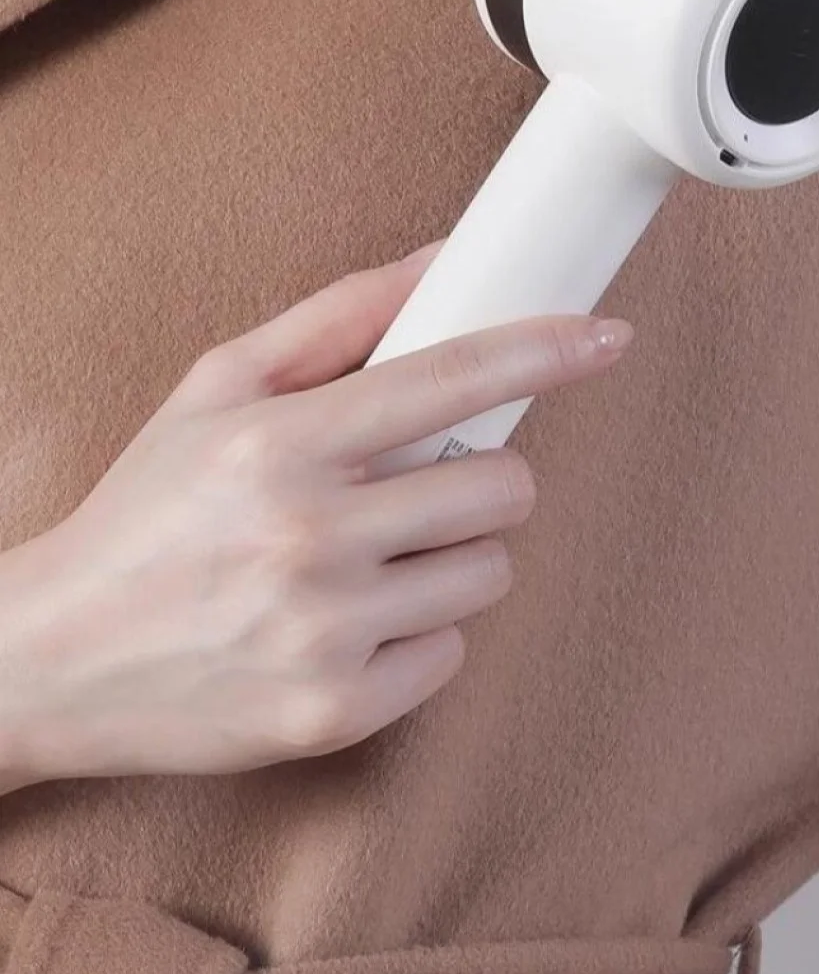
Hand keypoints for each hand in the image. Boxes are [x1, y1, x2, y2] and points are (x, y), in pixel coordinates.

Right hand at [0, 242, 632, 791]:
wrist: (57, 655)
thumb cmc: (147, 510)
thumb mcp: (216, 388)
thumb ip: (334, 319)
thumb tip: (439, 260)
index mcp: (279, 444)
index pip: (450, 377)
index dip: (544, 347)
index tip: (605, 335)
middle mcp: (307, 538)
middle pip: (501, 487)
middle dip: (484, 478)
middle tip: (425, 483)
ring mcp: (324, 635)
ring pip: (489, 572)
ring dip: (452, 556)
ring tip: (373, 557)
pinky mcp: (334, 714)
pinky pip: (453, 654)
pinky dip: (418, 633)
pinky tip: (350, 622)